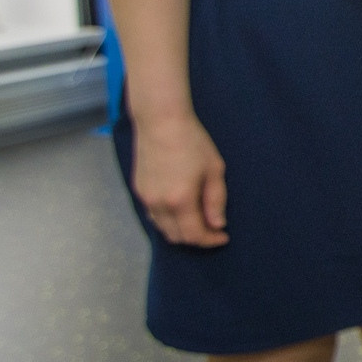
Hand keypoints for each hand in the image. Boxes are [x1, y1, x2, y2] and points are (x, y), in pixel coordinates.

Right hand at [131, 113, 229, 246]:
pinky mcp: (139, 190)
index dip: (211, 240)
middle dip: (196, 238)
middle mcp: (159, 204)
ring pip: (162, 229)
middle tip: (212, 230)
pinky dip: (167, 221)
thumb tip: (217, 225)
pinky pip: (153, 216)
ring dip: (180, 231)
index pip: (194, 235)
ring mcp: (145, 198)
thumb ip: (216, 201)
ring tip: (197, 220)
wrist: (161, 121)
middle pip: (176, 237)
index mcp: (180, 200)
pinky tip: (180, 210)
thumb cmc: (192, 141)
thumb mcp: (214, 170)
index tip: (223, 237)